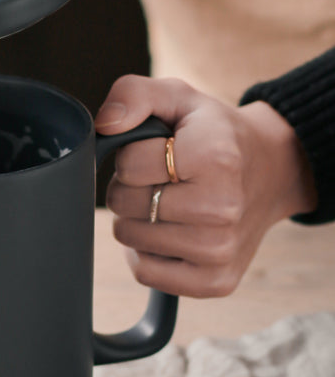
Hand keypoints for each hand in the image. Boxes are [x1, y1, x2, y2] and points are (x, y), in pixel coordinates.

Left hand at [94, 75, 316, 297]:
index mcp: (215, 156)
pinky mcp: (215, 281)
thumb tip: (105, 125)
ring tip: (168, 201)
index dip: (133, 155)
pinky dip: (145, 251)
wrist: (271, 170)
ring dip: (137, 218)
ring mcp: (220, 250)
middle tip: (162, 177)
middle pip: (125, 203)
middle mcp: (222, 208)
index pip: (128, 165)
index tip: (161, 151)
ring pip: (129, 237)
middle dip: (131, 186)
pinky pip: (146, 271)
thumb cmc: (214, 134)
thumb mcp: (179, 97)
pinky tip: (169, 231)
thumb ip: (134, 94)